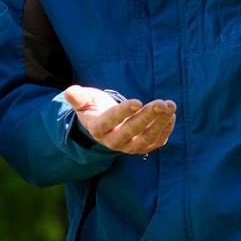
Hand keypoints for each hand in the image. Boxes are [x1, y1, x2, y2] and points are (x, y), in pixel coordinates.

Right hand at [62, 85, 176, 155]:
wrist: (104, 124)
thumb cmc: (94, 108)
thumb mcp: (85, 100)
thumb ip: (78, 97)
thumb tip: (70, 92)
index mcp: (98, 128)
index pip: (111, 121)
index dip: (123, 112)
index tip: (137, 101)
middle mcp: (113, 141)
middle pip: (132, 131)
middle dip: (148, 116)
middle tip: (162, 103)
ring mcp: (129, 147)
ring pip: (146, 138)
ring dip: (161, 123)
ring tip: (170, 106)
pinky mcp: (141, 148)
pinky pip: (156, 142)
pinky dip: (165, 130)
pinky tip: (170, 115)